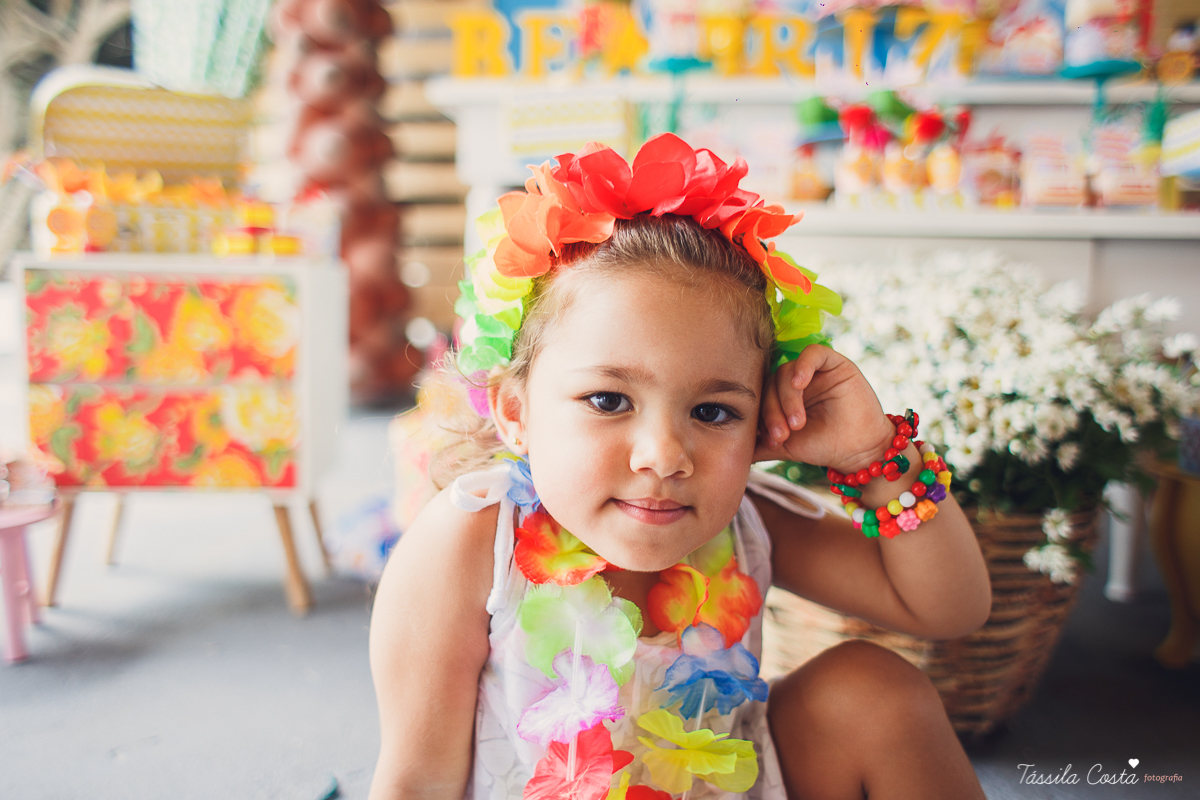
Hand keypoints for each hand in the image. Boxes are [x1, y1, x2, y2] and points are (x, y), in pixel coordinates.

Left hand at [753, 345, 895, 472]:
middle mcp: (794, 379)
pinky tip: (800, 385)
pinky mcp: (833, 362)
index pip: (759, 394)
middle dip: (772, 411)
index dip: (760, 415)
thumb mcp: (783, 446)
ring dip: (787, 399)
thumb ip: (757, 444)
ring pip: (787, 371)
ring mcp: (813, 370)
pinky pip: (813, 353)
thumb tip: (727, 450)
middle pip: (770, 383)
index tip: (770, 440)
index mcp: (779, 394)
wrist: (858, 452)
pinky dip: (802, 367)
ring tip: (797, 424)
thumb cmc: (821, 447)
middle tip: (781, 435)